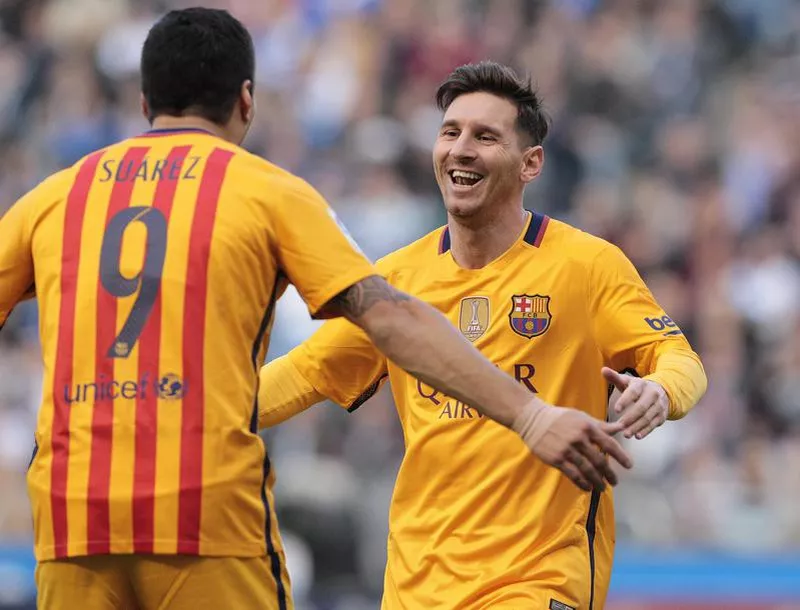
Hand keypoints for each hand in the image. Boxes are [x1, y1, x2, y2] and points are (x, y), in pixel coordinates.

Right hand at [514, 403, 632, 492]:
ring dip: (597, 481)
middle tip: (615, 482)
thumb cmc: (560, 418)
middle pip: (599, 460)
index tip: (629, 466)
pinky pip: (573, 475)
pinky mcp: (556, 459)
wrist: (532, 419)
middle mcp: (579, 439)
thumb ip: (601, 425)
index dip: (621, 456)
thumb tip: (621, 426)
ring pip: (587, 470)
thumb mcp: (581, 417)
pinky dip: (582, 483)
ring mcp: (567, 450)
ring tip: (602, 488)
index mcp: (587, 427)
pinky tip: (587, 488)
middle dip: (609, 473)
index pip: (609, 444)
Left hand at [602, 367, 668, 439]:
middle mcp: (652, 394)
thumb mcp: (626, 381)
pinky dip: (646, 431)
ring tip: (626, 434)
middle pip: (641, 407)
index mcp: (641, 384)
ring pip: (648, 417)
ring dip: (637, 427)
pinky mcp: (662, 415)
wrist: (661, 391)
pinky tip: (637, 436)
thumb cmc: (637, 387)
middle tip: (619, 426)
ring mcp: (659, 405)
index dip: (625, 401)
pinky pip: (654, 424)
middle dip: (630, 418)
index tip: (616, 409)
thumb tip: (603, 370)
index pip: (633, 392)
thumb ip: (614, 377)